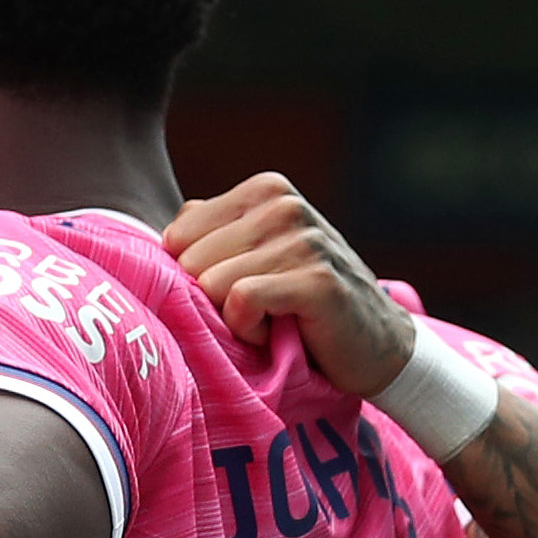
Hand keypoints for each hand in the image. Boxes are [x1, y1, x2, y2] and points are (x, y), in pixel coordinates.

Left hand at [165, 173, 413, 395]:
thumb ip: (208, 237)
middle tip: (260, 311)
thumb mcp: (254, 258)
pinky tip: (281, 332)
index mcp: (264, 190)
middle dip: (214, 301)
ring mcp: (304, 238)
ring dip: (235, 320)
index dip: (197, 278)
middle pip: (190, 262)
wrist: (376, 347)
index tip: (240, 290)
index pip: (177, 236)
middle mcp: (284, 204)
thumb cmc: (301, 306)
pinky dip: (250, 331)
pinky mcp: (317, 279)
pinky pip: (241, 302)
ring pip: (212, 284)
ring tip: (275, 320)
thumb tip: (161, 238)